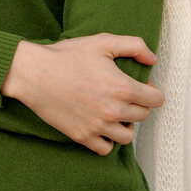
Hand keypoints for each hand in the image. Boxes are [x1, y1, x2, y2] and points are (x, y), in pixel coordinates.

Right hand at [0, 34, 163, 155]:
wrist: (33, 73)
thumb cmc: (67, 56)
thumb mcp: (102, 42)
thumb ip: (134, 46)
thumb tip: (153, 59)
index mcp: (122, 87)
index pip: (156, 100)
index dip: (152, 91)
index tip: (141, 86)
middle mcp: (113, 111)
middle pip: (143, 116)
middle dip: (138, 105)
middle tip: (123, 95)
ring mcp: (98, 127)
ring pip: (128, 136)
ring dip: (125, 124)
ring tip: (114, 112)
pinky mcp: (82, 136)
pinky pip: (106, 149)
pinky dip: (107, 140)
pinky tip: (100, 125)